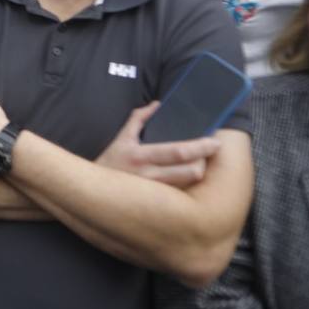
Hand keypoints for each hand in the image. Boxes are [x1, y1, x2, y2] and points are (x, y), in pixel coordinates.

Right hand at [96, 102, 221, 188]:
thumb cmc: (110, 161)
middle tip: (212, 154)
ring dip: (198, 174)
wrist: (93, 190)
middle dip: (205, 163)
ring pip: (188, 186)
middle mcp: (149, 176)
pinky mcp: (155, 203)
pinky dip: (189, 187)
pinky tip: (190, 179)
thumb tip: (157, 105)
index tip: (215, 142)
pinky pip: (180, 195)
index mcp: (141, 155)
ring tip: (202, 165)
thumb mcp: (121, 137)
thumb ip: (139, 119)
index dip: (201, 147)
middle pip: (190, 173)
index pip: (179, 152)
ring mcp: (153, 192)